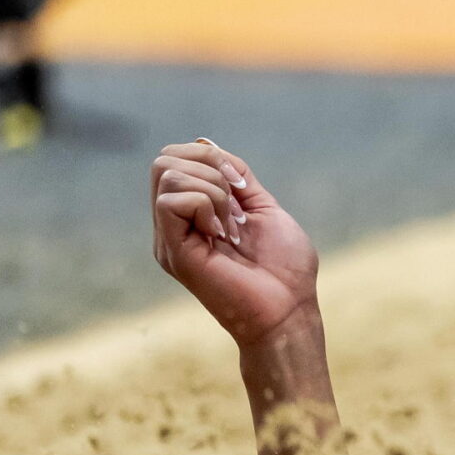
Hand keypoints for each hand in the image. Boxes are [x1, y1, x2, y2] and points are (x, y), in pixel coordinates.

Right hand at [149, 140, 319, 346]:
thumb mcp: (263, 208)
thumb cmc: (284, 268)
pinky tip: (224, 233)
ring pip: (168, 174)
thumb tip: (208, 145)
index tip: (243, 186)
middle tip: (237, 203)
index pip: (175, 160)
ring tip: (232, 225)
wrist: (290, 309)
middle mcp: (173, 227)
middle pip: (165, 161)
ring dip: (214, 188)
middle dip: (211, 165)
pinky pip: (173, 200)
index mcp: (192, 216)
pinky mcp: (174, 252)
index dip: (212, 156)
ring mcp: (171, 239)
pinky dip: (208, 203)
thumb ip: (237, 178)